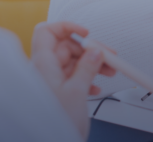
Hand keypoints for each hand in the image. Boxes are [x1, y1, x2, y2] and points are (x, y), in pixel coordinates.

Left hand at [30, 22, 116, 137]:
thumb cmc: (55, 123)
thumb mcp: (77, 92)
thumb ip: (87, 68)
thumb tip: (94, 52)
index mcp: (42, 65)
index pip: (47, 32)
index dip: (67, 28)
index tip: (86, 34)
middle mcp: (43, 71)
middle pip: (65, 47)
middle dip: (89, 50)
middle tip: (108, 56)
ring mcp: (50, 82)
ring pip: (72, 63)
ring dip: (92, 65)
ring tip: (110, 71)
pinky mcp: (57, 93)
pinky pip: (72, 77)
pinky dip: (86, 78)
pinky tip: (97, 87)